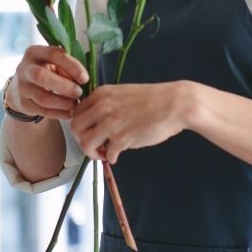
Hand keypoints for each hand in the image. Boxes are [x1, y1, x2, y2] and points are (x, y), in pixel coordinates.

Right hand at [13, 45, 88, 120]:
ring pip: (42, 97)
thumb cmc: (49, 70)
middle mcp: (24, 68)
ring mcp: (21, 87)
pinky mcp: (23, 103)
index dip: (71, 66)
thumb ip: (68, 67)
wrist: (24, 86)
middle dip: (64, 86)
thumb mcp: (56, 63)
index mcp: (35, 52)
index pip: (53, 54)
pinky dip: (59, 113)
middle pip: (41, 76)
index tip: (85, 78)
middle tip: (79, 92)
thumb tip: (84, 80)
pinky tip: (70, 113)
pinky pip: (42, 111)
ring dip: (63, 103)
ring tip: (75, 103)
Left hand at [72, 81, 197, 163]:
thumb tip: (97, 122)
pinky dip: (110, 158)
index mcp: (102, 94)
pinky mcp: (122, 138)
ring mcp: (111, 123)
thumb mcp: (124, 94)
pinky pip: (107, 154)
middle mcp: (102, 107)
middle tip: (95, 145)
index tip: (91, 132)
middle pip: (75, 128)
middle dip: (82, 140)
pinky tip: (118, 154)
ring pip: (85, 143)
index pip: (76, 113)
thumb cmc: (155, 100)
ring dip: (92, 152)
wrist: (176, 104)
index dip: (82, 126)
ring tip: (105, 153)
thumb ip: (107, 105)